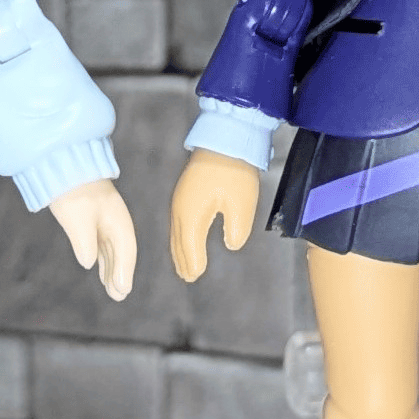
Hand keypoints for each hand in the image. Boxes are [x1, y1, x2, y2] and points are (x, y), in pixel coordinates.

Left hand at [48, 178, 136, 300]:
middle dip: (120, 274)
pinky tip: (98, 266)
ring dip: (111, 267)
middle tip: (118, 295)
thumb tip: (89, 262)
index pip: (126, 251)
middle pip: (121, 251)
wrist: (63, 162)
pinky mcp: (92, 215)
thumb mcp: (78, 220)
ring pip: (112, 247)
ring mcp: (104, 216)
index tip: (121, 290)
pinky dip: (103, 257)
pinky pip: (102, 241)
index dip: (124, 272)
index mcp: (117, 220)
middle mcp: (115, 219)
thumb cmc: (71, 190)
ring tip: (110, 287)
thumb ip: (85, 244)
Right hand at [170, 148, 260, 282]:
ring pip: (176, 232)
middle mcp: (180, 210)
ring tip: (184, 264)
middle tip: (188, 277)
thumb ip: (237, 230)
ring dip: (179, 250)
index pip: (190, 247)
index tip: (196, 277)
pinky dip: (179, 236)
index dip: (193, 263)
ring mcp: (179, 200)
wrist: (224, 140)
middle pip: (178, 242)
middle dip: (183, 261)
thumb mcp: (242, 205)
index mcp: (191, 215)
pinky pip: (177, 222)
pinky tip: (185, 237)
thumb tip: (231, 243)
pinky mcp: (183, 192)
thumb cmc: (234, 173)